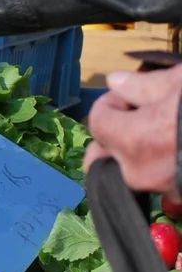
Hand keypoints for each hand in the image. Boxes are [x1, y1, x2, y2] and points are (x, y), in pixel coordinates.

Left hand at [84, 65, 181, 195]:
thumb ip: (145, 85)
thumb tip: (116, 81)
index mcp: (134, 141)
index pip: (98, 122)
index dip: (111, 103)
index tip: (131, 94)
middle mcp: (141, 172)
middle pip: (104, 155)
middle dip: (112, 136)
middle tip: (137, 116)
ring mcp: (163, 189)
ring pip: (130, 169)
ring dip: (135, 150)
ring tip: (160, 128)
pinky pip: (157, 181)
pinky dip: (158, 165)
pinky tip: (176, 147)